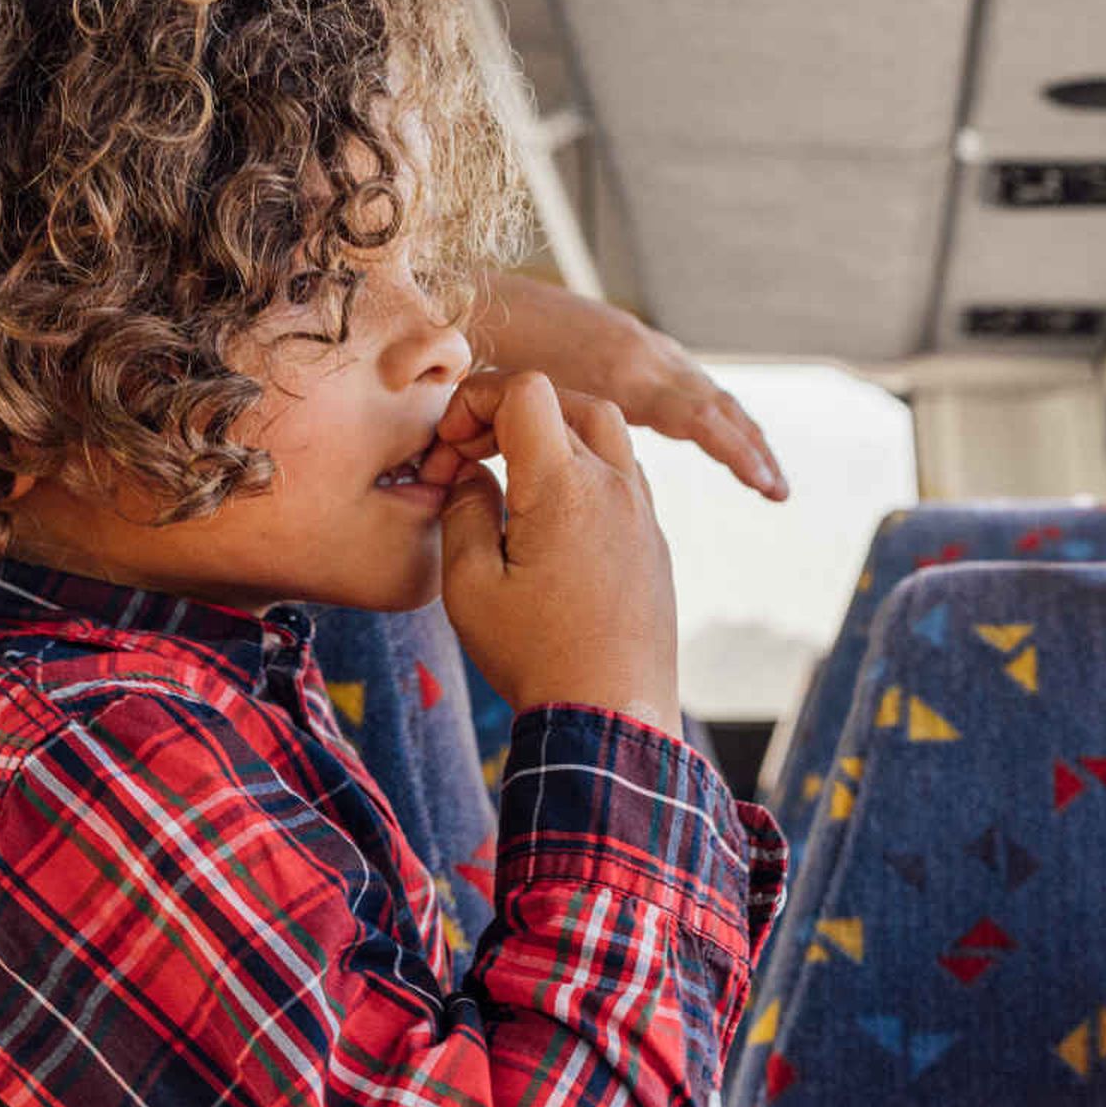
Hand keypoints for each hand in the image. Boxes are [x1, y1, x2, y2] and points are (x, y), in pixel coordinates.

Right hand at [430, 371, 684, 735]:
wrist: (611, 716)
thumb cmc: (535, 656)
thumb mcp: (469, 585)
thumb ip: (464, 510)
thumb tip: (472, 474)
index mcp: (565, 486)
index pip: (527, 390)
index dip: (478, 399)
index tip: (451, 446)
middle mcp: (615, 487)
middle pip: (569, 402)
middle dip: (512, 413)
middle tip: (473, 457)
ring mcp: (643, 514)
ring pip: (606, 434)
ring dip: (555, 437)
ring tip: (512, 482)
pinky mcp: (654, 544)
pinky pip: (624, 479)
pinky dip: (585, 472)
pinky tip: (551, 519)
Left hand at [472, 274, 788, 501]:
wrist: (473, 293)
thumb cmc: (482, 351)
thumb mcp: (503, 394)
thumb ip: (525, 429)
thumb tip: (540, 478)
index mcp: (619, 368)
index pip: (696, 412)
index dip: (733, 450)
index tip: (763, 483)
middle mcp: (642, 351)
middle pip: (714, 402)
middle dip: (750, 447)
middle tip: (779, 491)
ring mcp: (641, 343)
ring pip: (705, 391)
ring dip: (737, 431)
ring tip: (764, 475)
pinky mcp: (633, 342)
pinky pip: (685, 381)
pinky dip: (712, 413)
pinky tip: (723, 439)